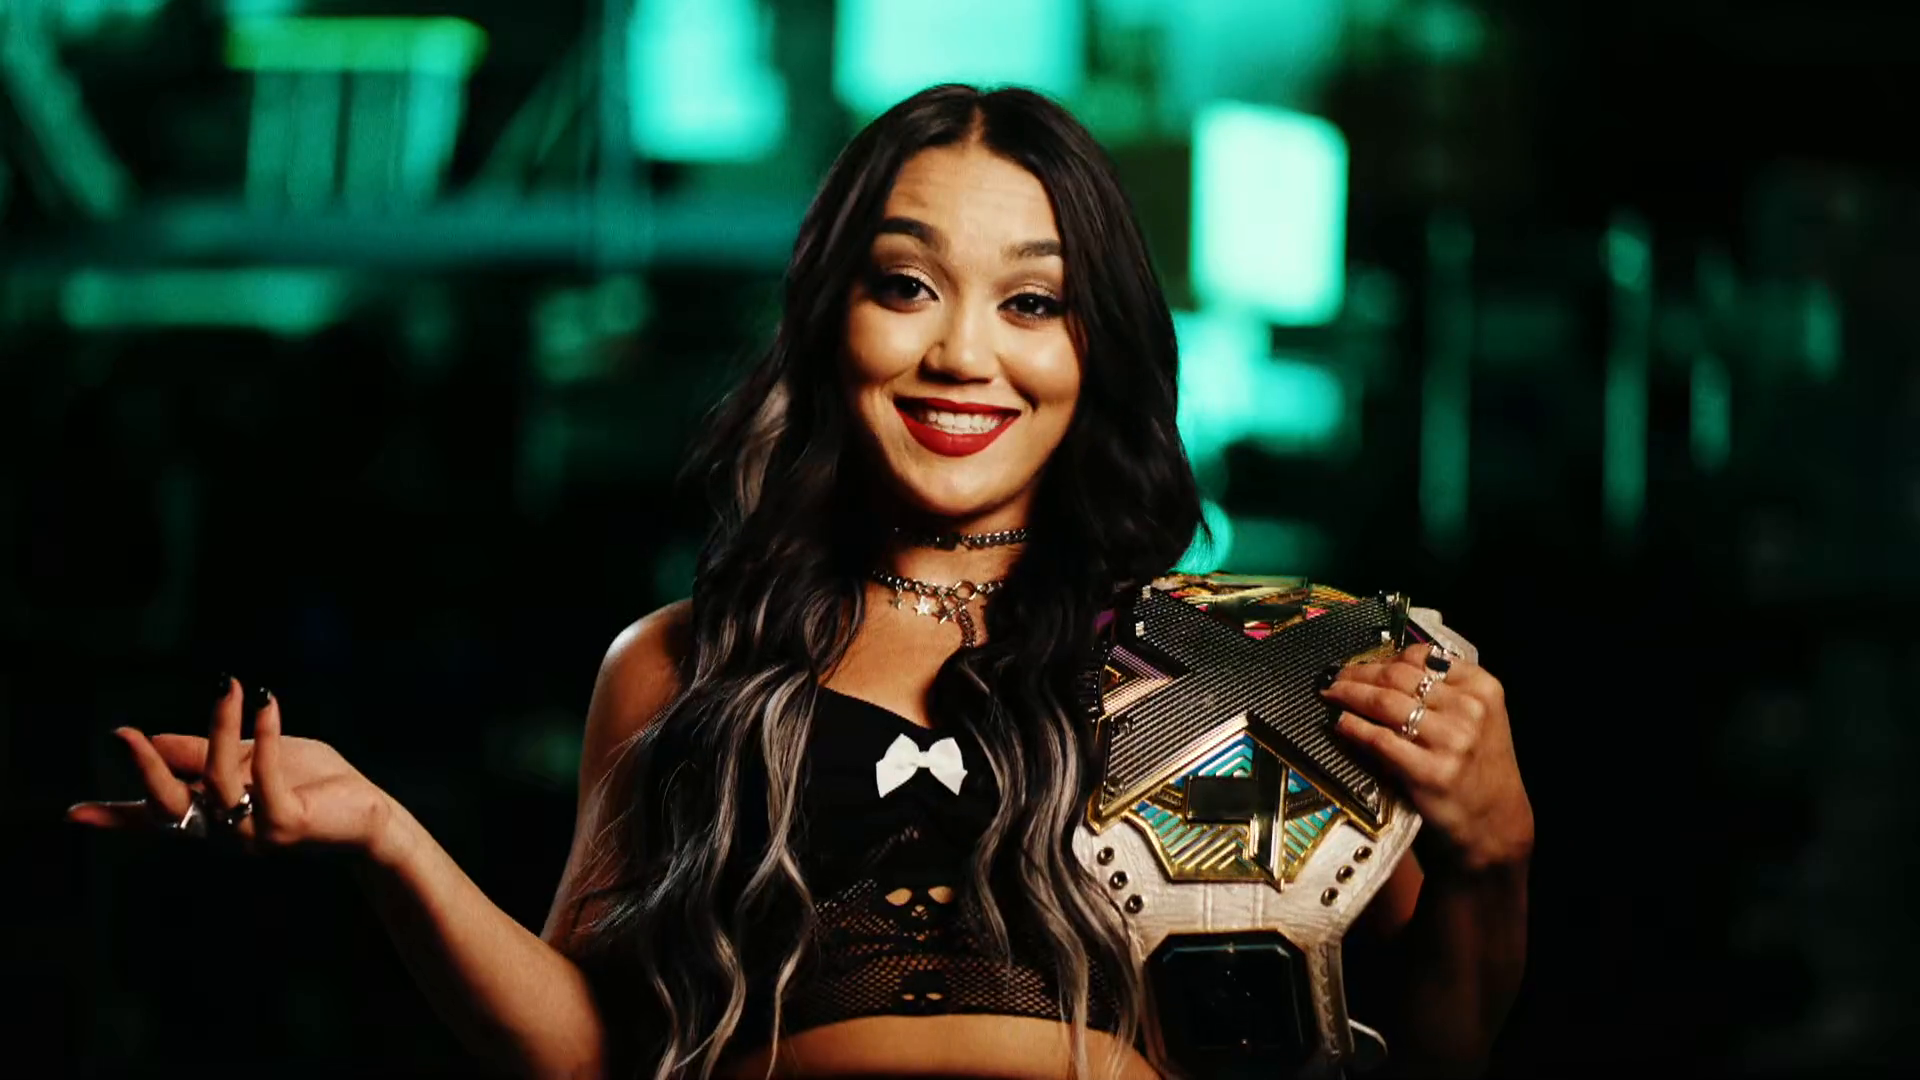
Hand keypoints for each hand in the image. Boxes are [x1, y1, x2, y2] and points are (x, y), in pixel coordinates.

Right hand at [68, 677, 394, 857]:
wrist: (369, 815)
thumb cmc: (314, 784)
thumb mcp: (254, 759)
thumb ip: (206, 753)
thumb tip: (153, 740)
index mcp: (211, 816)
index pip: (155, 817)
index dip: (114, 817)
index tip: (72, 814)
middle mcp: (223, 831)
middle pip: (170, 807)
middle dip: (146, 770)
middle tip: (122, 736)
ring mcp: (253, 833)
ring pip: (218, 783)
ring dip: (220, 728)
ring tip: (229, 686)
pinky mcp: (287, 826)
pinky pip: (265, 779)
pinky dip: (262, 735)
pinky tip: (265, 702)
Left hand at [1320, 643, 1533, 873]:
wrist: (1494, 823)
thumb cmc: (1477, 767)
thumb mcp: (1477, 718)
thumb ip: (1443, 690)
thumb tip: (1382, 666)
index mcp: (1482, 688)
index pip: (1423, 657)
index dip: (1384, 657)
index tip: (1362, 663)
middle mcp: (1469, 710)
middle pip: (1398, 676)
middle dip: (1359, 673)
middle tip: (1335, 676)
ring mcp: (1451, 741)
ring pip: (1385, 703)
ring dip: (1349, 694)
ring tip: (1331, 694)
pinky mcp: (1429, 771)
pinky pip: (1379, 739)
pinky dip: (1352, 727)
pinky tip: (1338, 723)